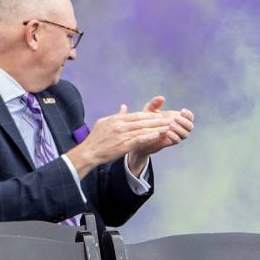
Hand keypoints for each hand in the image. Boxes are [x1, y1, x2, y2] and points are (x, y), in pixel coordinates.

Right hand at [66, 99, 182, 172]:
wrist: (89, 152)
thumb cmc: (96, 138)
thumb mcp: (104, 122)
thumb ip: (117, 115)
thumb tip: (124, 106)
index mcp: (116, 119)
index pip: (137, 115)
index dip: (150, 115)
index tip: (161, 115)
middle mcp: (120, 125)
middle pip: (143, 121)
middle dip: (158, 120)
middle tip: (170, 118)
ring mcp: (122, 135)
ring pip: (143, 129)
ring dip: (157, 127)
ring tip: (169, 126)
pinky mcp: (123, 145)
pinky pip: (139, 139)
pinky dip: (149, 136)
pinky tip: (158, 134)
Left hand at [124, 96, 193, 173]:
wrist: (140, 136)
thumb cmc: (146, 121)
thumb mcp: (149, 111)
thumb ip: (154, 104)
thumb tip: (161, 98)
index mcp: (178, 120)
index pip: (189, 117)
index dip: (188, 115)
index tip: (182, 111)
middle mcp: (179, 128)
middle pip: (190, 126)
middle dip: (184, 122)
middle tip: (175, 118)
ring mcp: (175, 136)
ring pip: (185, 134)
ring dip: (179, 129)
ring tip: (170, 125)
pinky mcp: (170, 142)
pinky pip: (177, 140)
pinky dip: (174, 136)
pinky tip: (167, 132)